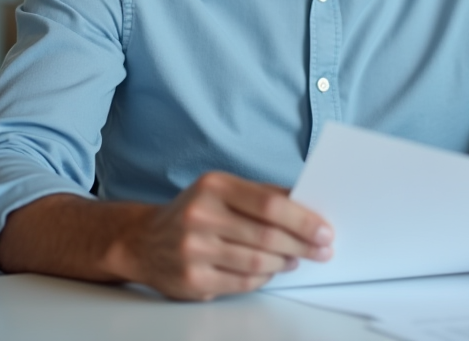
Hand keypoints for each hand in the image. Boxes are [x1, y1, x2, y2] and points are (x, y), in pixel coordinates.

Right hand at [124, 171, 332, 300]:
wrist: (143, 240)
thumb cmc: (194, 211)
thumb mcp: (222, 189)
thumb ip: (262, 195)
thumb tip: (308, 205)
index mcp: (213, 187)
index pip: (269, 204)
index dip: (303, 220)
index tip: (325, 230)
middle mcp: (200, 216)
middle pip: (266, 236)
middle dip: (302, 245)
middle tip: (322, 249)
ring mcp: (193, 251)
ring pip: (257, 262)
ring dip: (285, 262)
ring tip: (297, 258)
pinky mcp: (192, 280)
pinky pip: (243, 282)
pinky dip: (264, 277)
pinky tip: (272, 269)